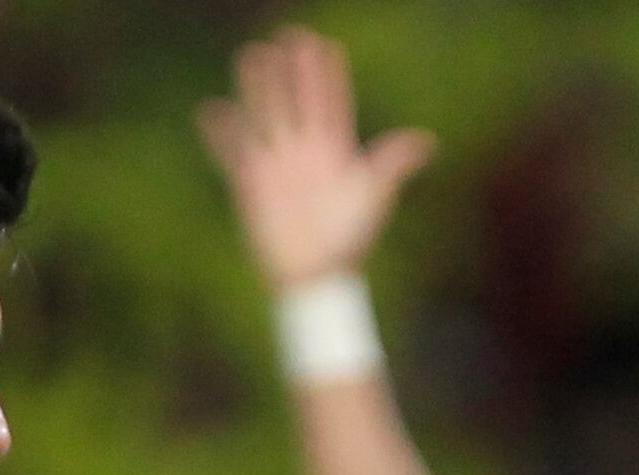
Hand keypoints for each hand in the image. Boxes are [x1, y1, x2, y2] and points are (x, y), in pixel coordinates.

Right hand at [198, 27, 436, 292]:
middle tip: (290, 35)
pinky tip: (212, 109)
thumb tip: (426, 140)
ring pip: (265, 115)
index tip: (326, 45)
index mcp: (334, 151)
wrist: (316, 275)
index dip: (328, 75)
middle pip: (295, 100)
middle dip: (292, 70)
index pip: (330, 103)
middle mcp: (303, 152)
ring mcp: (276, 165)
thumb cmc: (349, 239)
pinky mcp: (251, 183)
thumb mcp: (375, 195)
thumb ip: (394, 163)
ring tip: (253, 53)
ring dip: (259, 87)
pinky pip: (233, 151)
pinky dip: (221, 132)